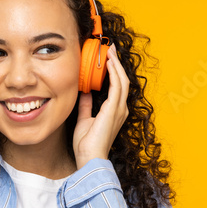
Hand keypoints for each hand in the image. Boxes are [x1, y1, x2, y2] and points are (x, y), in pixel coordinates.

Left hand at [73, 44, 129, 168]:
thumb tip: (84, 92)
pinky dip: (114, 73)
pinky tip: (108, 63)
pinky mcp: (113, 109)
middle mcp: (120, 109)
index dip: (114, 72)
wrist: (89, 158)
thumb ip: (86, 105)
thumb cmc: (87, 144)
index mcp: (114, 111)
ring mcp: (118, 109)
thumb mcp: (84, 119)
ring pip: (122, 80)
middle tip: (110, 49)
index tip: (107, 59)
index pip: (116, 87)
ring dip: (116, 65)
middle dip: (116, 64)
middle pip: (122, 80)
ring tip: (110, 51)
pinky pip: (117, 86)